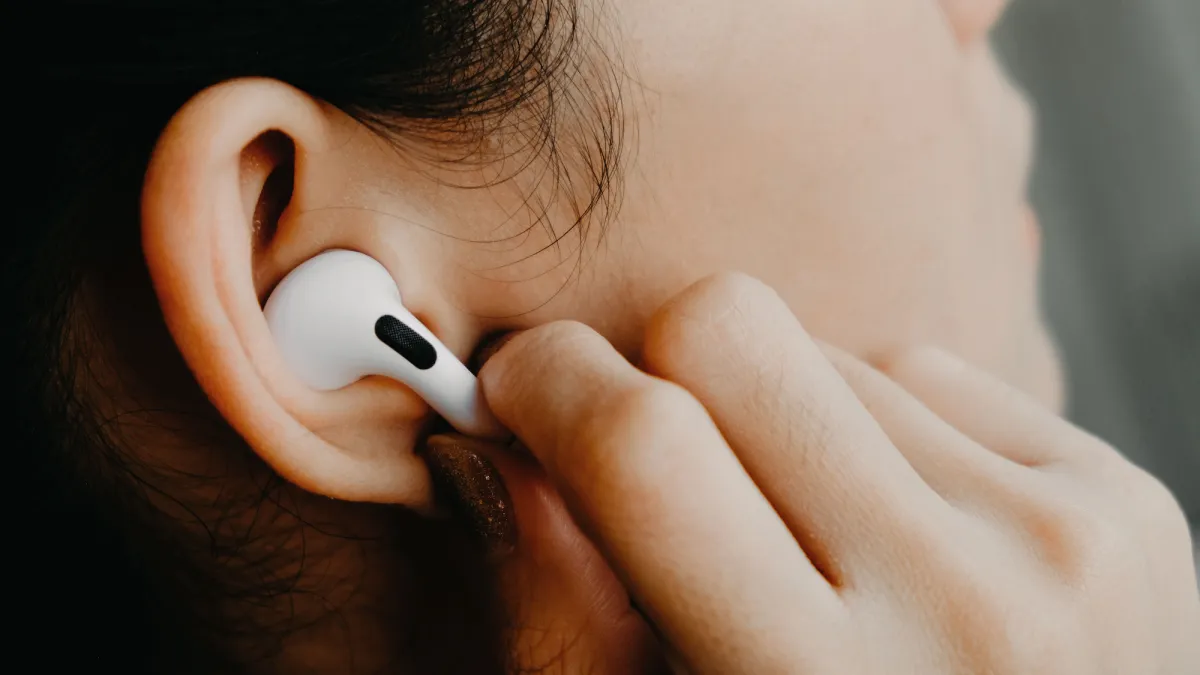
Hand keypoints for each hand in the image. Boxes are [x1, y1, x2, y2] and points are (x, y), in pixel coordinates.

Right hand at [439, 274, 1199, 673]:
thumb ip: (557, 621)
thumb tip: (492, 449)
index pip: (646, 446)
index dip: (546, 386)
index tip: (518, 387)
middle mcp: (965, 603)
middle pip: (730, 330)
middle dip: (655, 370)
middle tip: (650, 452)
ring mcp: (1061, 535)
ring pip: (829, 350)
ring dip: (780, 420)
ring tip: (805, 539)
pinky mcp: (1120, 496)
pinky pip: (926, 374)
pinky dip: (876, 431)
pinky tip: (891, 532)